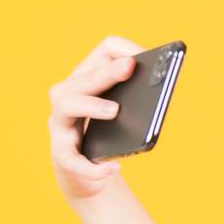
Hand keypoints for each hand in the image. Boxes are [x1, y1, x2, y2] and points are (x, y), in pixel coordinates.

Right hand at [47, 35, 143, 201]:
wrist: (86, 173)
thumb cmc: (108, 135)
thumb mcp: (125, 113)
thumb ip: (139, 98)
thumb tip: (162, 89)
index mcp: (90, 78)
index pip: (104, 51)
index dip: (124, 50)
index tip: (146, 58)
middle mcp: (68, 95)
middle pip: (83, 77)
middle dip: (107, 72)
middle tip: (130, 69)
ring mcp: (61, 124)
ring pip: (65, 105)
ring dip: (90, 105)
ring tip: (115, 111)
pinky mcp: (62, 154)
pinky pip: (73, 159)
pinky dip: (93, 166)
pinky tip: (115, 168)